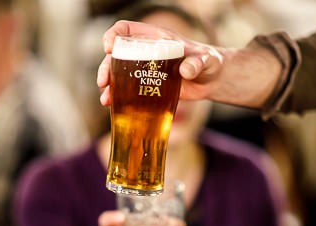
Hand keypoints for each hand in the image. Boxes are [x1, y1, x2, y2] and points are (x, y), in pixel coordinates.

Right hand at [97, 20, 280, 108]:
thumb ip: (197, 62)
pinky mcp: (147, 87)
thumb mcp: (206, 60)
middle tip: (103, 82)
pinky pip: (128, 91)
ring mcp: (144, 71)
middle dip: (105, 67)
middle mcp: (145, 52)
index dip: (114, 35)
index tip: (109, 47)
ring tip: (106, 99)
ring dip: (109, 86)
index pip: (127, 29)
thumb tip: (185, 71)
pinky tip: (113, 107)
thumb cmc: (209, 62)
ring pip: (118, 74)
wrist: (212, 81)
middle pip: (116, 55)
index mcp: (154, 38)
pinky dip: (118, 98)